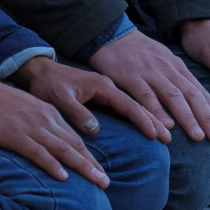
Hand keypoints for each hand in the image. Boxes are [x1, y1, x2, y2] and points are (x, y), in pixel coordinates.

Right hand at [0, 79, 109, 187]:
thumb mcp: (27, 109)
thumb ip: (40, 123)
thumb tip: (49, 142)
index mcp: (49, 114)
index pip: (74, 138)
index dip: (88, 156)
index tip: (99, 170)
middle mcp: (46, 121)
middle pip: (75, 145)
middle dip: (92, 165)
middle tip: (106, 182)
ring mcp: (33, 128)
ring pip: (64, 150)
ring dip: (82, 167)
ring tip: (97, 182)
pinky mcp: (17, 136)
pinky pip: (38, 152)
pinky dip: (52, 164)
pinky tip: (63, 177)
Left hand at [13, 56, 157, 142]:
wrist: (41, 72)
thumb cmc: (49, 85)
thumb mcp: (60, 99)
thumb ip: (78, 112)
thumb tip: (95, 129)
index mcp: (102, 86)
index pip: (128, 104)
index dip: (143, 119)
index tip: (155, 133)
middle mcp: (108, 87)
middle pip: (137, 105)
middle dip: (154, 120)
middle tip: (168, 138)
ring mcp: (107, 91)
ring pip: (133, 106)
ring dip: (150, 118)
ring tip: (164, 134)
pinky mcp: (103, 96)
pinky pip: (125, 107)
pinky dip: (139, 116)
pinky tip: (147, 124)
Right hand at [89, 28, 209, 143]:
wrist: (113, 34)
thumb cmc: (139, 53)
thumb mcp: (163, 61)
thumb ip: (177, 79)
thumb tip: (194, 101)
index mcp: (178, 68)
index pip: (200, 92)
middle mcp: (168, 70)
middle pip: (192, 95)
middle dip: (207, 117)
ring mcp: (151, 73)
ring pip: (174, 97)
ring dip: (188, 118)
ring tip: (198, 137)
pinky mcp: (131, 77)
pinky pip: (146, 96)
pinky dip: (157, 112)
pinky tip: (166, 128)